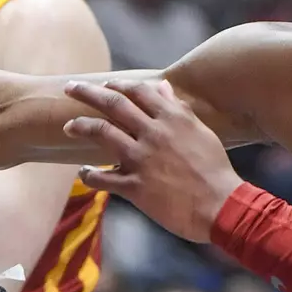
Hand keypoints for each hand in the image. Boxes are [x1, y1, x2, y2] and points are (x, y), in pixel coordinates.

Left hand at [62, 79, 241, 242]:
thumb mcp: (201, 132)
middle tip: (70, 88)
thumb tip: (162, 86)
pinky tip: (83, 173)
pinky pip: (103, 178)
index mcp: (172, 118)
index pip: (138, 91)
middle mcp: (154, 133)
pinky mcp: (135, 187)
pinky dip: (89, 175)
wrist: (222, 206)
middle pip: (113, 104)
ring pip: (102, 133)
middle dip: (87, 93)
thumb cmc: (215, 169)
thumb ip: (178, 109)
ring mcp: (142, 159)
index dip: (117, 86)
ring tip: (69, 127)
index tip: (104, 85)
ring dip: (81, 127)